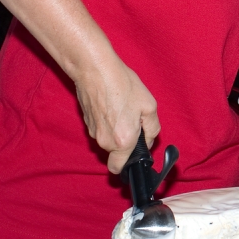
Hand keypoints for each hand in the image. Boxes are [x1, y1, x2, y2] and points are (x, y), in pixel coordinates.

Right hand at [75, 59, 160, 173]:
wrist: (95, 70)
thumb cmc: (123, 86)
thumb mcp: (149, 106)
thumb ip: (152, 129)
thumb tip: (148, 140)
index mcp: (122, 141)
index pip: (119, 169)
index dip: (129, 164)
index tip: (137, 151)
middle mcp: (105, 141)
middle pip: (116, 152)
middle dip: (126, 142)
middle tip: (135, 121)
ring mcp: (92, 132)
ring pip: (108, 140)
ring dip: (116, 130)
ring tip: (123, 109)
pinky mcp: (86, 122)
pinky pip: (100, 129)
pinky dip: (107, 122)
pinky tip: (113, 105)